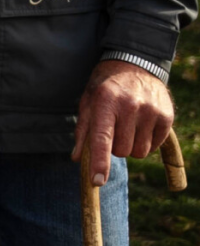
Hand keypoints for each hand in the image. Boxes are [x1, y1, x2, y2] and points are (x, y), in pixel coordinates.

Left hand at [73, 59, 174, 185]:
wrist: (134, 64)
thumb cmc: (105, 87)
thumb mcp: (88, 102)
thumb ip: (83, 131)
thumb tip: (78, 159)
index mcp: (105, 102)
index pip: (102, 138)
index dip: (100, 162)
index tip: (98, 181)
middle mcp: (130, 106)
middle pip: (122, 151)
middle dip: (115, 148)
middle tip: (113, 131)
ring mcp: (151, 110)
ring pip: (140, 152)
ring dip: (131, 146)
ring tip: (127, 126)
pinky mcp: (167, 116)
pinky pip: (155, 146)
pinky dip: (147, 141)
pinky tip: (141, 124)